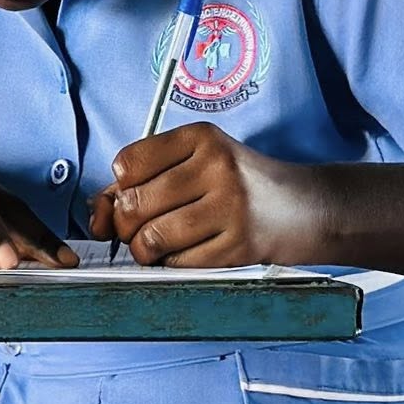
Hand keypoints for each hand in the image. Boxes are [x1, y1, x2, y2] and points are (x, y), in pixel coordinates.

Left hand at [89, 122, 326, 267]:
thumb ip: (142, 180)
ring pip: (150, 239)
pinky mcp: (238, 246)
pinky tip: (187, 253)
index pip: (126, 163)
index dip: (119, 188)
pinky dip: (172, 265)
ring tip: (159, 244)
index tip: (135, 194)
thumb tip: (98, 215)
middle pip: (133, 205)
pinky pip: (177, 265)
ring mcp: (230, 207)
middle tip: (141, 228)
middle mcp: (216, 167)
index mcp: (201, 138)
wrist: (305, 208)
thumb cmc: (239, 184)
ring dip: (144, 250)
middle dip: (126, 225)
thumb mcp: (197, 163)